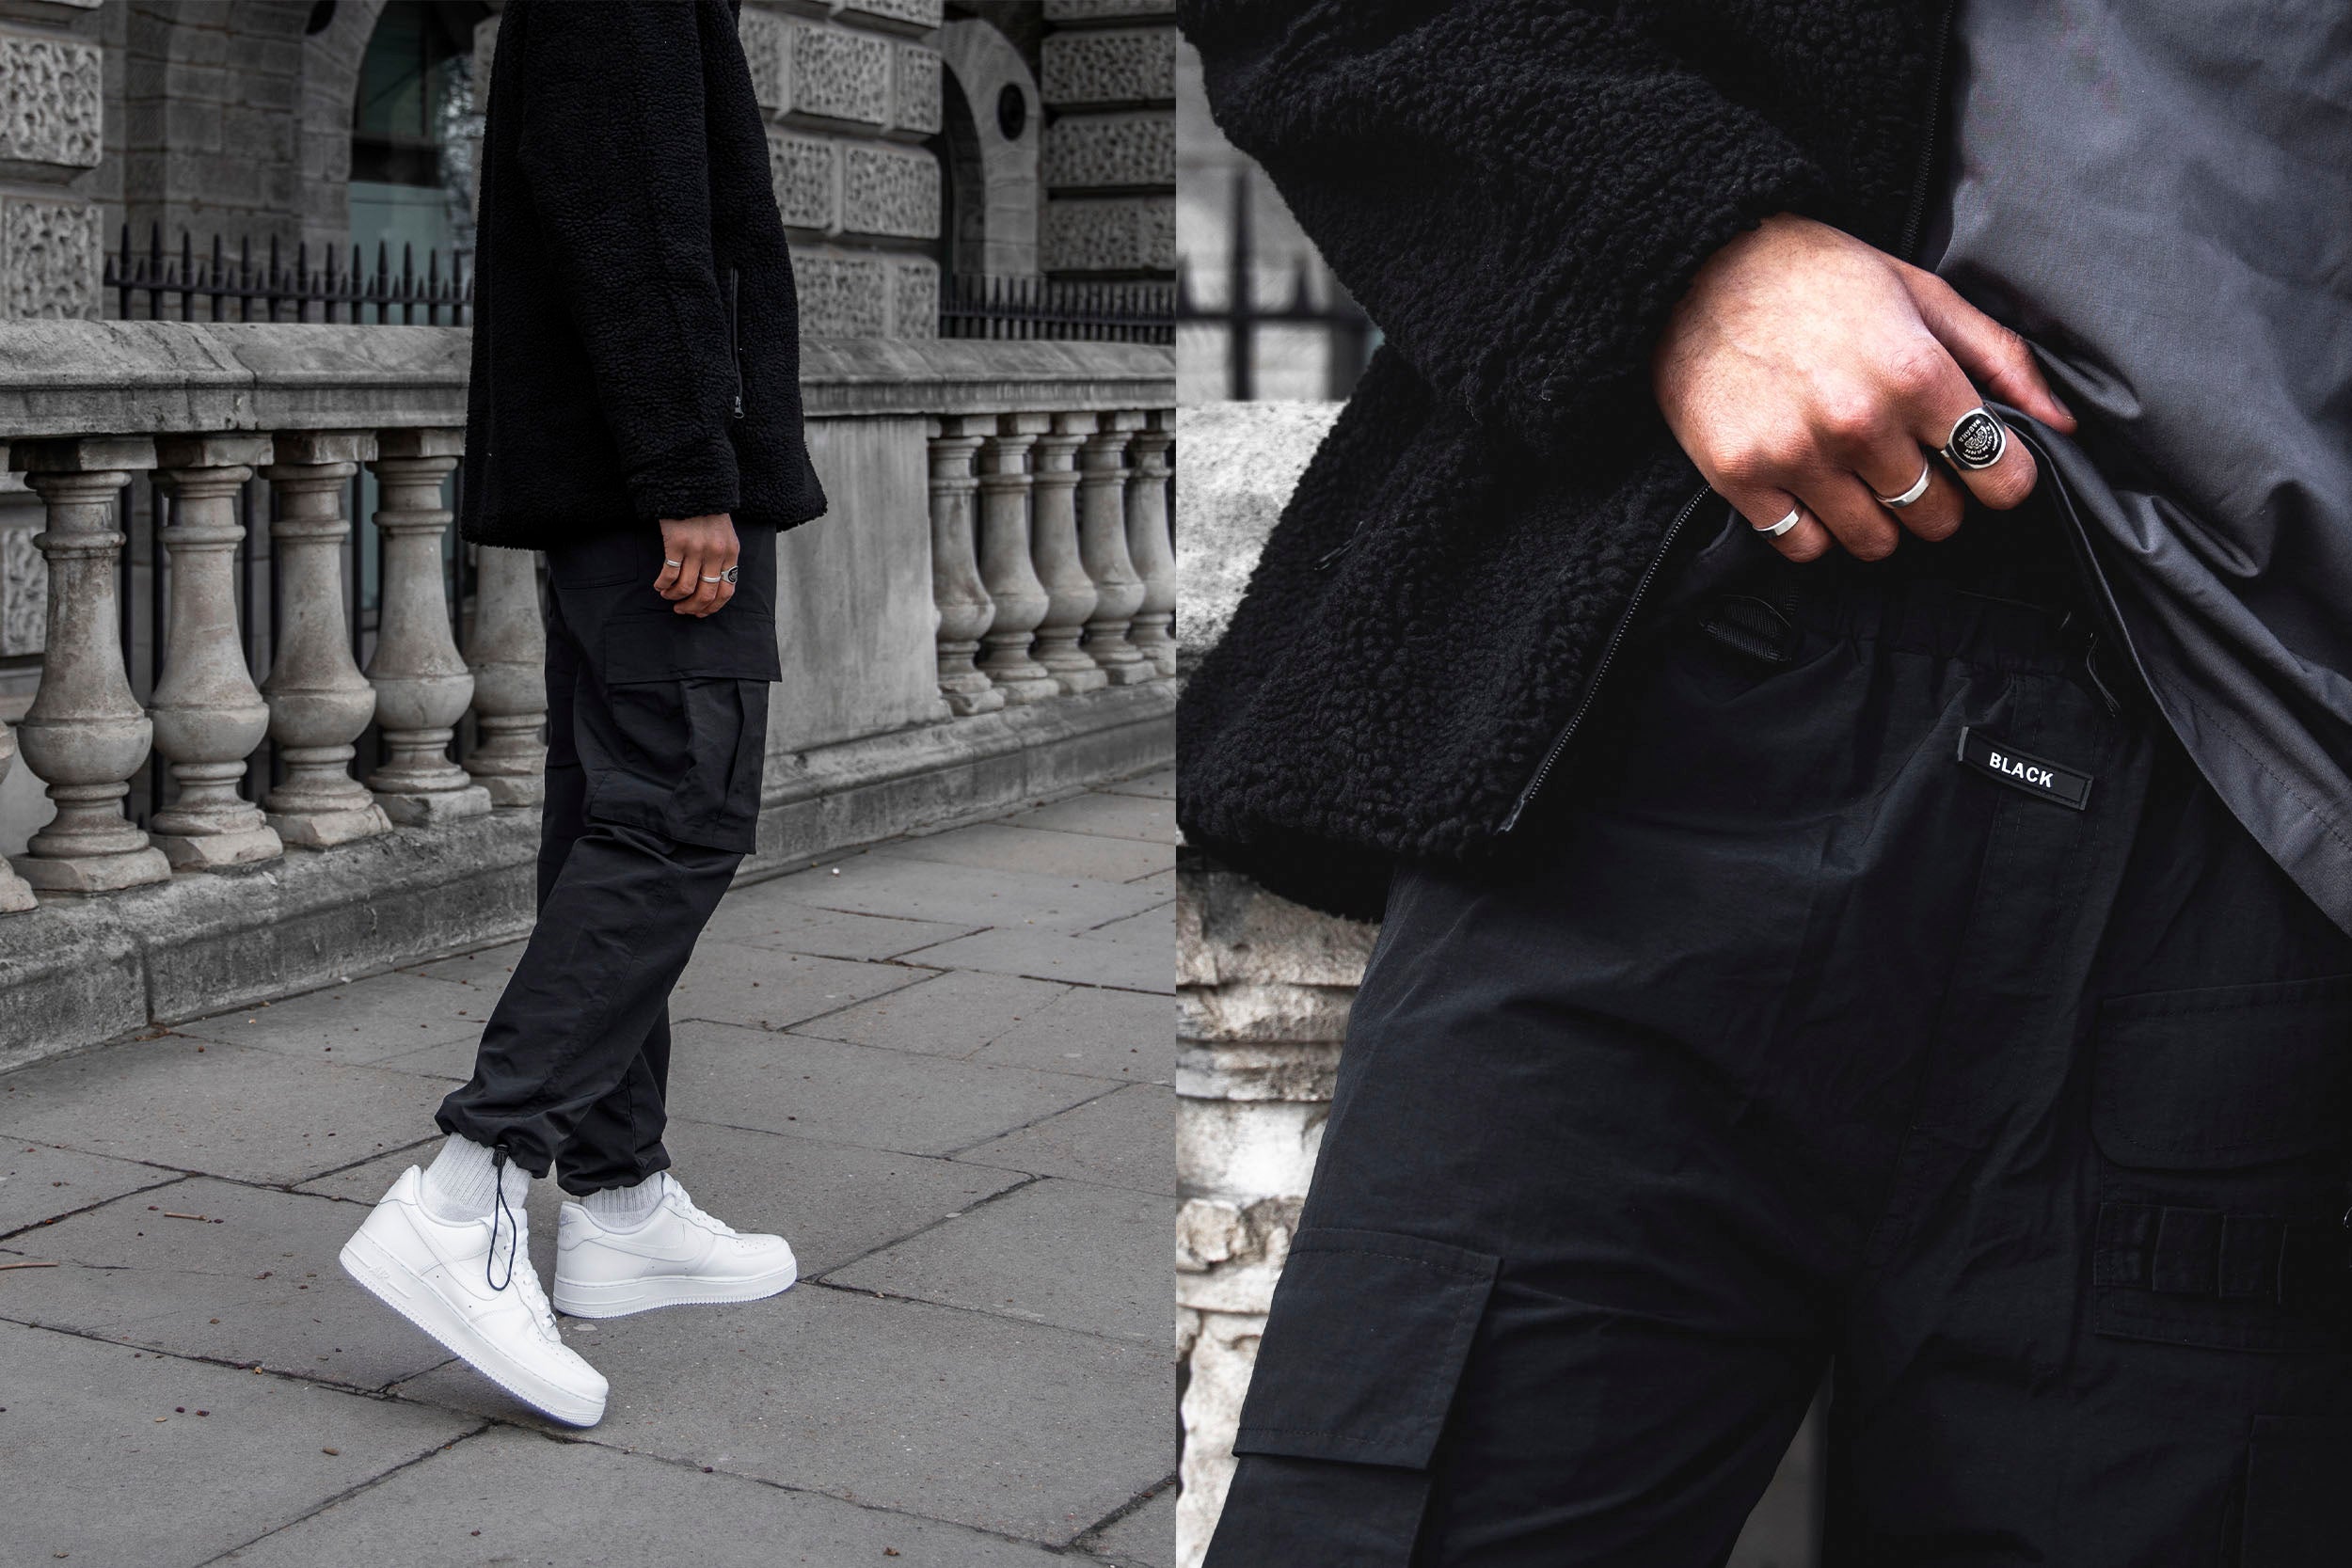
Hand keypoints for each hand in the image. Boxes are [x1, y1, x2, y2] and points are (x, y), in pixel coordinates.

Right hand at [654, 514, 738, 616]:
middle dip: (692, 608)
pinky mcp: (677, 542)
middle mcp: (716, 553)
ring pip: (687, 588)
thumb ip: (721, 557)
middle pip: (707, 594)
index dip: (712, 607)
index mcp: (731, 552)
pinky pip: (670, 574)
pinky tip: (659, 584)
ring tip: (667, 595)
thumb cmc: (706, 512)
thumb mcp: (724, 534)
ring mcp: (697, 548)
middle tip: (681, 610)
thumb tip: (711, 585)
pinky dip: (663, 584)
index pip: (727, 590)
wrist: (693, 485)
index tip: (699, 612)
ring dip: (674, 596)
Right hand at [1650, 214, 2076, 561]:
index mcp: (1915, 371)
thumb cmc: (1817, 274)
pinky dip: (1815, 528)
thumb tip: (2062, 423)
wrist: (1697, 266)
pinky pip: (1804, 546)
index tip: (1985, 465)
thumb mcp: (1922, 293)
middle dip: (1938, 496)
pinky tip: (1812, 486)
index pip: (2000, 474)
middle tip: (1911, 461)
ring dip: (1878, 518)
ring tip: (1860, 475)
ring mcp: (1795, 456)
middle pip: (1937, 517)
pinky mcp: (1741, 477)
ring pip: (1874, 542)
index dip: (2003, 475)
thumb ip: (1998, 357)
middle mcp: (1858, 422)